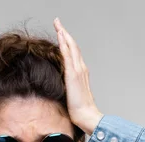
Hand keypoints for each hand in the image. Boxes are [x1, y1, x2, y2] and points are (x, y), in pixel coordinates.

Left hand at [53, 17, 103, 133]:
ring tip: (57, 24)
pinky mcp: (73, 75)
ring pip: (71, 47)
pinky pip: (68, 55)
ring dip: (64, 34)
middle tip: (57, 22)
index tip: (61, 32)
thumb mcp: (73, 95)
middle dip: (64, 32)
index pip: (73, 53)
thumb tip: (62, 88)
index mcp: (81, 73)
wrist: (87, 116)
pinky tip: (60, 35)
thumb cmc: (80, 111)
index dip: (67, 42)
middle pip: (73, 46)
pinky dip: (64, 43)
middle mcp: (81, 69)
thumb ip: (69, 88)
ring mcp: (78, 71)